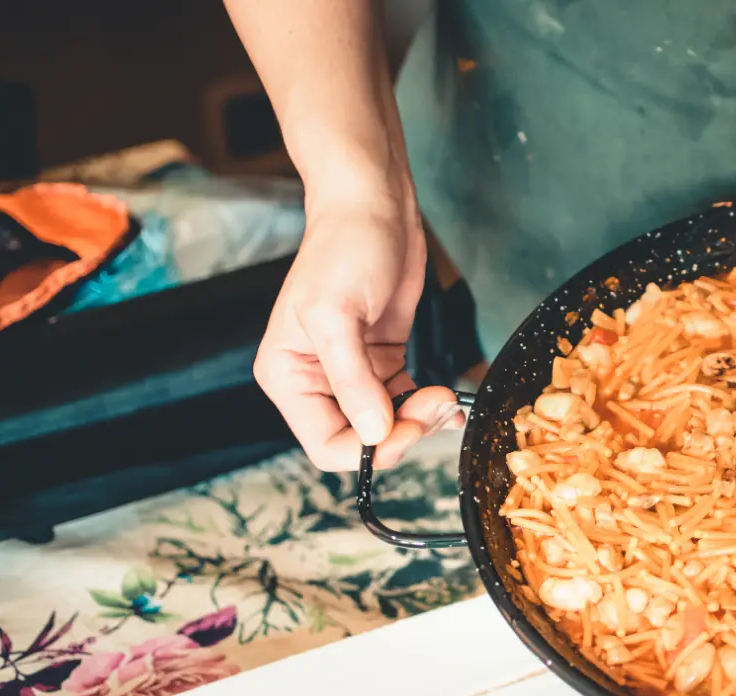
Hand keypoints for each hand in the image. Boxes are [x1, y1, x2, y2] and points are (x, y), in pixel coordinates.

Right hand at [253, 180, 462, 470]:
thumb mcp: (337, 315)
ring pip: (386, 426)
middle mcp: (315, 381)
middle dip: (401, 432)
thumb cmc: (344, 248)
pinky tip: (447, 400)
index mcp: (288, 377)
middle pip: (360, 441)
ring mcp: (352, 374)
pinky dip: (426, 407)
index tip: (405, 427)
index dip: (368, 448)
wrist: (373, 207)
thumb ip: (353, 381)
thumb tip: (374, 434)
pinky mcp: (382, 362)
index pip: (325, 445)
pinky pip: (404, 403)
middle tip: (437, 405)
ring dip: (420, 421)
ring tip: (446, 398)